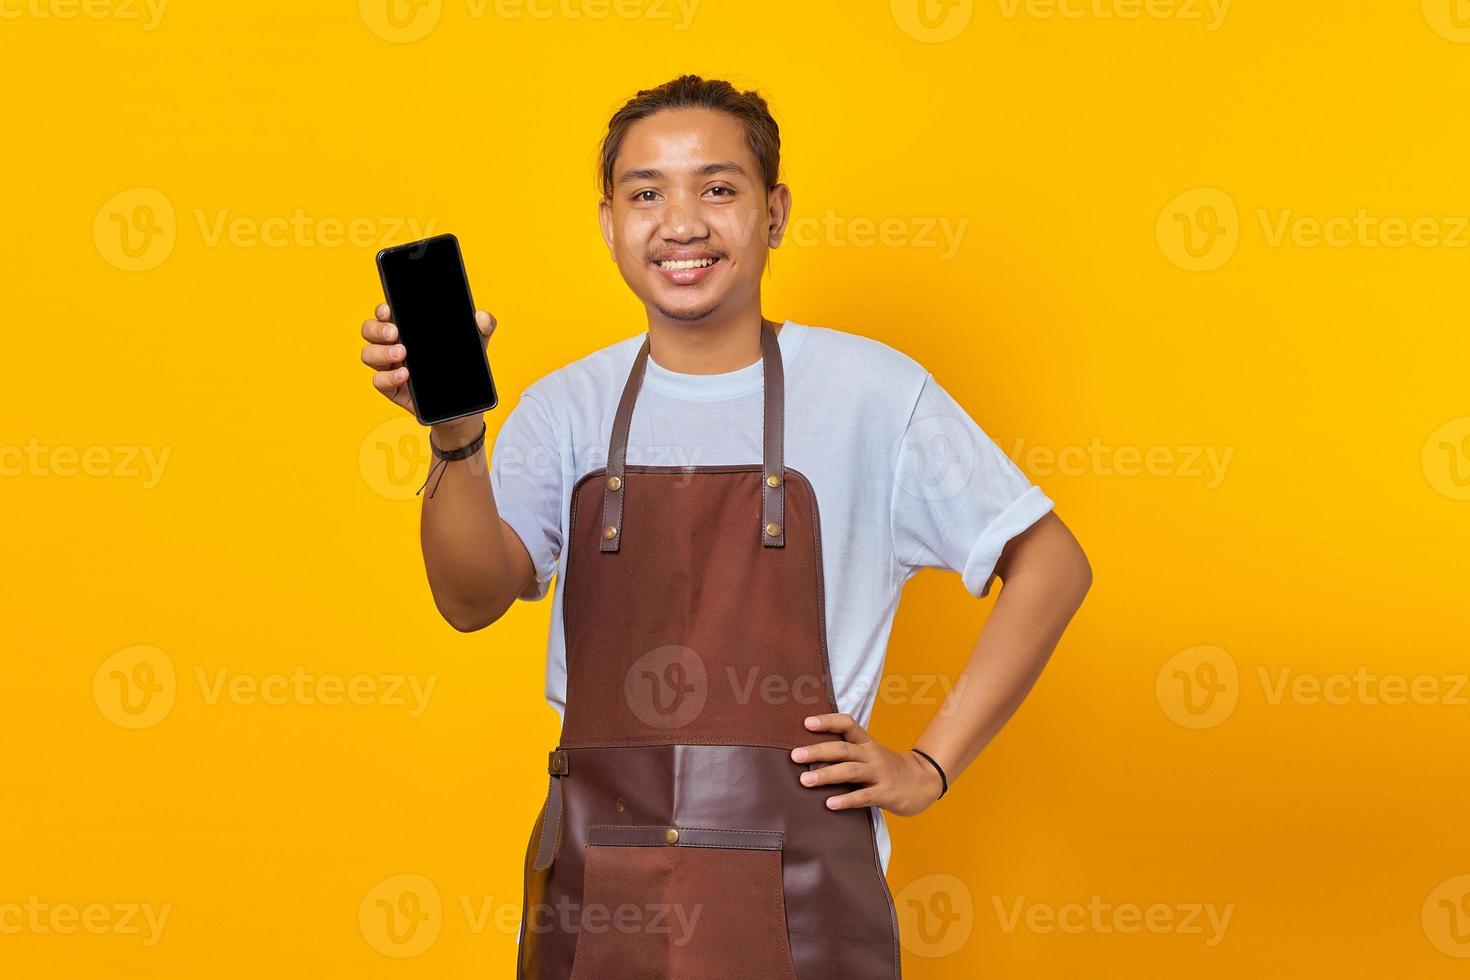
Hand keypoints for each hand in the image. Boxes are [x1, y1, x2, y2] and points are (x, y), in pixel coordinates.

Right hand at [360, 302, 496, 422]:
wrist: (464, 406)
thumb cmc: (463, 368)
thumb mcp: (477, 345)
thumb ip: (483, 327)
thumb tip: (482, 318)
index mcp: (409, 329)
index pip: (386, 313)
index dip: (382, 309)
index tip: (389, 309)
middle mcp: (394, 345)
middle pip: (369, 330)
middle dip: (377, 329)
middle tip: (395, 333)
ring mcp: (391, 367)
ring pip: (368, 354)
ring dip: (380, 352)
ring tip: (402, 353)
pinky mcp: (393, 389)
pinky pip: (378, 381)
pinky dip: (388, 377)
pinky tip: (405, 374)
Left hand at [790, 713, 943, 816]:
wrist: (923, 782)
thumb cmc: (888, 768)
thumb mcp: (870, 753)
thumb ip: (847, 751)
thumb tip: (809, 753)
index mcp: (866, 742)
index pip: (847, 724)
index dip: (828, 721)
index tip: (807, 723)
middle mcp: (871, 754)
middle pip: (842, 749)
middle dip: (817, 751)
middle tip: (794, 755)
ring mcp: (879, 773)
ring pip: (850, 771)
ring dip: (826, 775)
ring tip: (805, 780)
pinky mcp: (885, 793)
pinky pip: (863, 796)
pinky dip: (846, 799)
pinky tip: (830, 804)